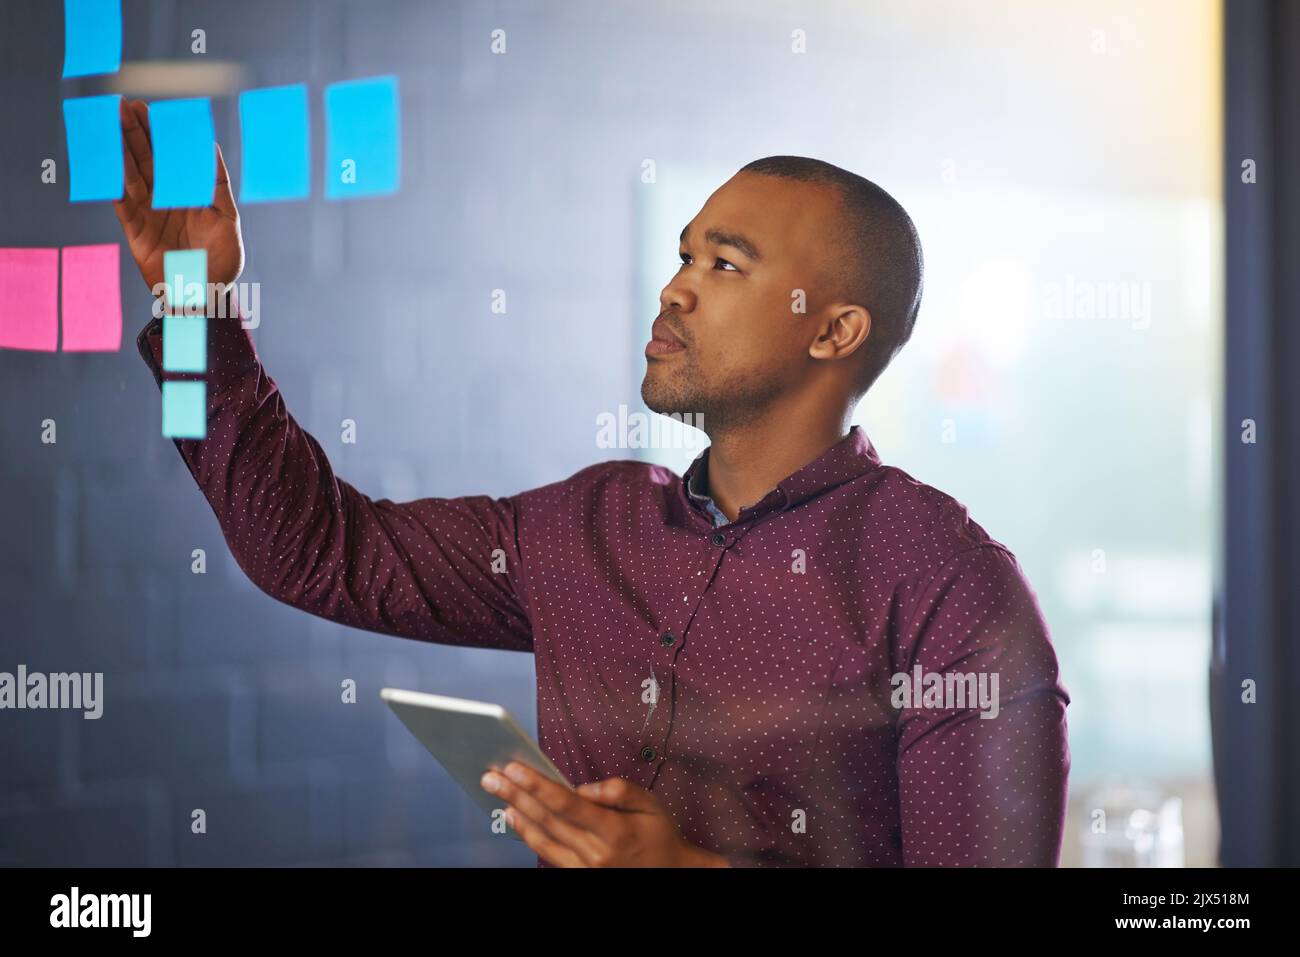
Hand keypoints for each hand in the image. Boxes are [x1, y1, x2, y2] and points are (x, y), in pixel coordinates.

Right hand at [112, 97, 243, 295]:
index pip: (172, 158)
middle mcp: (166, 199)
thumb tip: (212, 147)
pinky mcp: (135, 230)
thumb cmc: (222, 262)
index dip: (161, 134)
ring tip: (111, 124)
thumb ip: (217, 185)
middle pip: (148, 160)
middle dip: (136, 133)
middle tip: (124, 105)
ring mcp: (148, 213)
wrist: (205, 296)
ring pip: (131, 174)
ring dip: (121, 149)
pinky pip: (121, 202)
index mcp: (188, 194)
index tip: (153, 109)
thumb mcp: (227, 220)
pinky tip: (105, 161)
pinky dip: (112, 182)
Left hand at [480, 762, 730, 867]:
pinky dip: (528, 835)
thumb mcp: (651, 804)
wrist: (669, 873)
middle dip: (516, 794)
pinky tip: (515, 817)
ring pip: (542, 838)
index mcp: (613, 830)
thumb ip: (619, 790)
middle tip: (491, 776)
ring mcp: (584, 867)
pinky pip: (547, 853)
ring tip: (497, 793)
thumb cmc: (658, 835)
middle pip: (547, 819)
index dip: (538, 786)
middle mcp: (594, 852)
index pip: (567, 804)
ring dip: (517, 813)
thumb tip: (584, 787)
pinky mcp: (578, 874)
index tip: (516, 768)